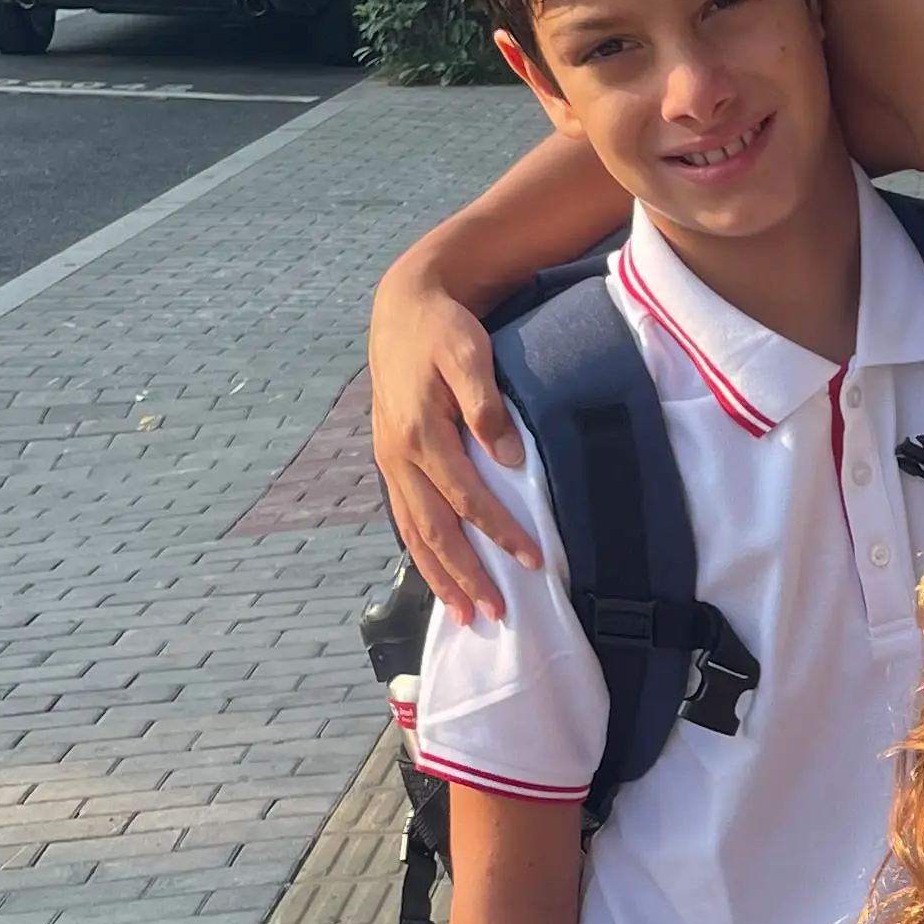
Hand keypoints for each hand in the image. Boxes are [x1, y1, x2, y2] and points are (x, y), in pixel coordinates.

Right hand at [369, 251, 539, 624]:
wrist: (402, 309)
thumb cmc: (443, 331)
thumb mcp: (469, 354)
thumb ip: (486, 405)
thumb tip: (509, 457)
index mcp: (419, 432)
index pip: (467, 496)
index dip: (500, 531)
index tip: (533, 560)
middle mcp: (398, 454)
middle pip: (434, 529)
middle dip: (464, 575)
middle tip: (495, 612)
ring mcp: (389, 460)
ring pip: (413, 532)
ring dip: (439, 577)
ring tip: (464, 614)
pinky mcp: (390, 461)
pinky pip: (405, 517)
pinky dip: (422, 553)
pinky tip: (439, 577)